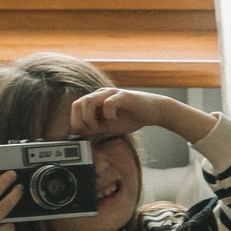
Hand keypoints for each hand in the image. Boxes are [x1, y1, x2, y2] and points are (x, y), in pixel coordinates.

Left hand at [65, 87, 192, 142]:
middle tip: (91, 130)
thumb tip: (80, 137)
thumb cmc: (132, 117)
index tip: (85, 133)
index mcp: (96, 100)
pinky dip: (108, 114)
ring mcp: (111, 94)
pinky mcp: (123, 96)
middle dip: (80, 120)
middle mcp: (101, 94)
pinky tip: (114, 120)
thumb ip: (95, 130)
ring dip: (90, 117)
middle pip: (78, 103)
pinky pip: (108, 103)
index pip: (76, 108)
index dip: (76, 122)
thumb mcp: (109, 127)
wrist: (154, 111)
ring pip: (89, 101)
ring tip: (99, 126)